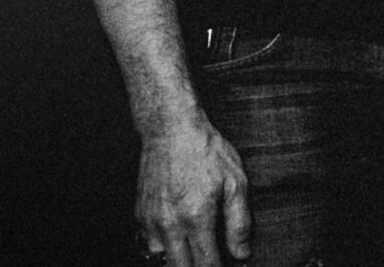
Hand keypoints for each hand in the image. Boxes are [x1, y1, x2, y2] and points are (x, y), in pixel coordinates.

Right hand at [136, 113, 249, 265]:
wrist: (171, 130)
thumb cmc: (207, 152)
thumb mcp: (235, 182)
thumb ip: (239, 222)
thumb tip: (242, 254)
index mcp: (196, 217)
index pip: (206, 264)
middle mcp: (169, 224)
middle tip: (212, 261)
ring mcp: (151, 220)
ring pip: (162, 258)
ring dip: (179, 259)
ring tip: (196, 250)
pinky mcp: (140, 214)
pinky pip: (150, 243)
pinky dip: (164, 246)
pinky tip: (180, 236)